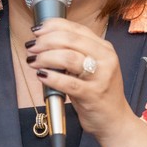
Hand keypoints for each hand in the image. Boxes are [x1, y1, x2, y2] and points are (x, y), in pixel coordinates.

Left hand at [24, 18, 133, 138]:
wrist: (115, 120)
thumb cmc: (99, 93)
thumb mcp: (92, 67)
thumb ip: (75, 53)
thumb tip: (44, 41)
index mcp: (104, 48)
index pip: (76, 28)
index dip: (53, 26)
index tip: (37, 30)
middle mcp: (105, 59)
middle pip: (70, 40)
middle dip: (45, 41)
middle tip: (32, 47)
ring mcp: (100, 77)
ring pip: (68, 58)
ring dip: (45, 57)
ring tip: (33, 61)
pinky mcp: (93, 95)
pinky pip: (68, 83)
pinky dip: (52, 77)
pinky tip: (41, 76)